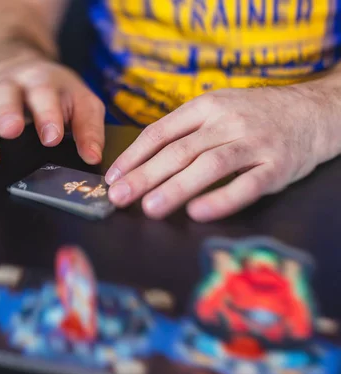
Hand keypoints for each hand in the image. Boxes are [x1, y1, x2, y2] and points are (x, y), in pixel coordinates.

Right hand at [0, 57, 105, 179]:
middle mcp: (7, 86)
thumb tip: (92, 156)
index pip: (43, 91)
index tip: (52, 137)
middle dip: (6, 113)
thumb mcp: (81, 102)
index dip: (47, 113)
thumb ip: (89, 127)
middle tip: (11, 132)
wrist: (20, 72)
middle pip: (2, 95)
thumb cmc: (56, 94)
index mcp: (39, 80)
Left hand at [105, 85, 332, 221]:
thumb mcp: (219, 109)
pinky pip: (246, 186)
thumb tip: (140, 162)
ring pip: (209, 166)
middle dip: (144, 176)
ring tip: (150, 208)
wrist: (316, 111)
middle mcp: (228, 122)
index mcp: (207, 106)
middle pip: (179, 151)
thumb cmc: (255, 115)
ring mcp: (254, 143)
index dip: (133, 156)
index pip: (160, 132)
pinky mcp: (277, 167)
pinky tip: (197, 213)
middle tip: (119, 197)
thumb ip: (185, 130)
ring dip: (175, 188)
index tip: (112, 178)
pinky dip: (221, 200)